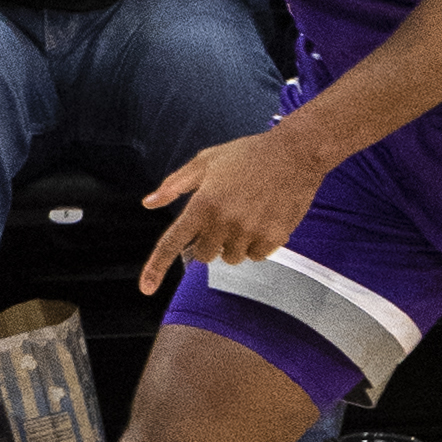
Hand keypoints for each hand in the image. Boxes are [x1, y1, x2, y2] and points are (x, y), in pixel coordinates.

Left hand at [139, 130, 329, 294]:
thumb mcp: (206, 161)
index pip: (173, 242)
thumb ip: (175, 184)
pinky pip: (256, 256)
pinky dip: (257, 244)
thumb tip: (149, 203)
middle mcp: (224, 221)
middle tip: (224, 216)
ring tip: (247, 214)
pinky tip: (264, 219)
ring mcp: (250, 231)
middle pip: (204, 255)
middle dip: (209, 241)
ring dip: (235, 243)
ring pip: (231, 258)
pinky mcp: (273, 237)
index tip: (146, 288)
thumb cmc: (248, 154)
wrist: (295, 153)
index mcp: (203, 203)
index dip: (156, 267)